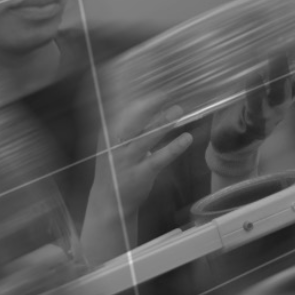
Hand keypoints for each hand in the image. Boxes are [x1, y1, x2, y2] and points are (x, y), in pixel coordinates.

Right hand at [105, 96, 193, 229]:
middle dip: (148, 106)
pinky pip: (159, 158)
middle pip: (132, 121)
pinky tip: (186, 138)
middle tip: (165, 94)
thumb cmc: (116, 169)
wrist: (108, 202)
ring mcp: (127, 160)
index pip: (124, 112)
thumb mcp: (117, 146)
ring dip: (163, 123)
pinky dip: (174, 147)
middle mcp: (115, 146)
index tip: (159, 92)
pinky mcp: (140, 174)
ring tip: (178, 110)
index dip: (142, 101)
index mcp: (108, 135)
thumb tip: (152, 106)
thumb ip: (133, 129)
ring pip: (146, 137)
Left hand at [208, 37, 294, 179]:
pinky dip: (255, 92)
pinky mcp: (251, 122)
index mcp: (291, 91)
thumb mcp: (262, 83)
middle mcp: (285, 101)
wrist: (233, 143)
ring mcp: (270, 113)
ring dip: (280, 75)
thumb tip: (283, 35)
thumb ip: (272, 64)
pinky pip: (254, 106)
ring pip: (279, 94)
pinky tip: (255, 77)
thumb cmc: (250, 107)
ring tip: (281, 55)